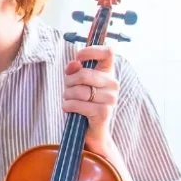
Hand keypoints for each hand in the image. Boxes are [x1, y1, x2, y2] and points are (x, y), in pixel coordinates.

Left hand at [63, 45, 121, 159]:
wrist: (91, 130)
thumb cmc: (82, 102)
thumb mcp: (75, 83)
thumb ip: (73, 71)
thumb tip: (73, 64)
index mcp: (108, 72)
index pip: (107, 52)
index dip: (91, 51)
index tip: (78, 57)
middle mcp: (113, 84)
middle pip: (85, 74)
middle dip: (69, 81)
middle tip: (67, 89)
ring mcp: (110, 98)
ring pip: (80, 91)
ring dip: (68, 96)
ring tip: (69, 100)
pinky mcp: (104, 112)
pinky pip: (78, 104)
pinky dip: (68, 106)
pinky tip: (69, 109)